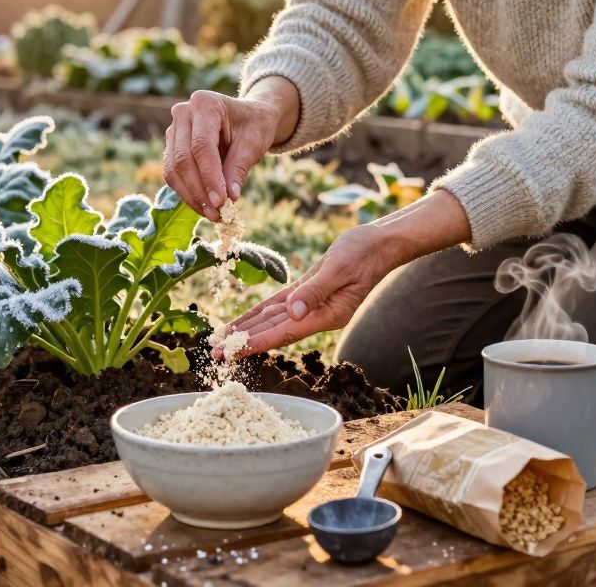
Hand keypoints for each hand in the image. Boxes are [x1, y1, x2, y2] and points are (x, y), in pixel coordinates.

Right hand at [163, 77, 298, 220]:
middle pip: (183, 159)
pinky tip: (204, 206)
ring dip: (191, 196)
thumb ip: (238, 168)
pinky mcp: (171, 146)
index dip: (209, 176)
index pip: (201, 145)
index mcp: (205, 103)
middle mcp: (183, 112)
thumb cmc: (254, 126)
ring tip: (212, 214)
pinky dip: (187, 193)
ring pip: (173, 169)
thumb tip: (229, 198)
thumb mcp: (254, 143)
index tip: (221, 201)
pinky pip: (173, 174)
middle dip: (199, 190)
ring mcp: (174, 129)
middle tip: (217, 214)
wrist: (249, 118)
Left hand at [215, 190, 472, 358]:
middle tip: (215, 354)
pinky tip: (243, 321)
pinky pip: (278, 307)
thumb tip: (294, 312)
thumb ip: (316, 290)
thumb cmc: (363, 252)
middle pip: (274, 332)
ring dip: (247, 330)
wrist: (380, 242)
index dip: (256, 342)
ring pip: (272, 321)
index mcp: (326, 314)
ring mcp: (313, 306)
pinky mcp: (308, 292)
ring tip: (222, 341)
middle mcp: (317, 315)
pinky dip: (259, 314)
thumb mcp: (339, 268)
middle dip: (244, 342)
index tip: (232, 352)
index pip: (284, 333)